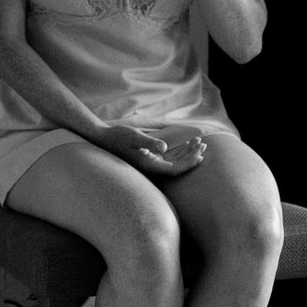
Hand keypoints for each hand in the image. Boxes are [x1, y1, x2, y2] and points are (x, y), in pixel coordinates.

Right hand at [92, 123, 206, 178]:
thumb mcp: (134, 136)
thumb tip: (164, 148)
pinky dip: (179, 151)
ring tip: (199, 142)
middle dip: (192, 157)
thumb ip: (149, 142)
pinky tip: (187, 143)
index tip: (200, 155)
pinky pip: (168, 158)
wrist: (103, 139)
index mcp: (149, 165)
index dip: (188, 164)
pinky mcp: (149, 159)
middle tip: (203, 145)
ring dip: (187, 153)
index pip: (174, 170)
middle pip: (177, 167)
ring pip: (174, 162)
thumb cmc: (118, 136)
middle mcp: (151, 168)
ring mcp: (150, 164)